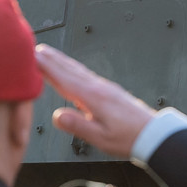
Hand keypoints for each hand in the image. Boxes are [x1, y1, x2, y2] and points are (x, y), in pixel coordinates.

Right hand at [35, 44, 155, 158]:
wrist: (153, 134)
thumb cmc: (129, 138)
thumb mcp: (101, 138)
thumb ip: (78, 126)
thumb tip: (56, 116)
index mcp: (94, 98)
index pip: (65, 79)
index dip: (47, 68)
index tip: (32, 57)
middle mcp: (99, 88)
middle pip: (71, 70)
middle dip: (52, 59)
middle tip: (35, 48)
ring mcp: (106, 88)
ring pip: (79, 71)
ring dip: (62, 61)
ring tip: (49, 54)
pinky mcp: (111, 92)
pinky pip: (87, 76)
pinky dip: (74, 69)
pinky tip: (73, 71)